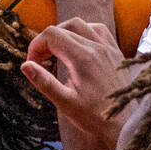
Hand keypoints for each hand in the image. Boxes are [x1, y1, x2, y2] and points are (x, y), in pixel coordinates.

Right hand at [22, 19, 127, 137]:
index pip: (51, 35)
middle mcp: (97, 48)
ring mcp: (109, 48)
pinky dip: (84, 33)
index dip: (36, 46)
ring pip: (82, 25)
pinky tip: (80, 49)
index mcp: (82, 58)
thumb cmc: (95, 117)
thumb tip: (25, 65)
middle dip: (47, 41)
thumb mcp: (65, 103)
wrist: (125, 124)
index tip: (32, 63)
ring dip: (65, 33)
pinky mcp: (117, 53)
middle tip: (41, 61)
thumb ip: (44, 82)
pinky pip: (99, 31)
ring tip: (58, 52)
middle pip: (64, 28)